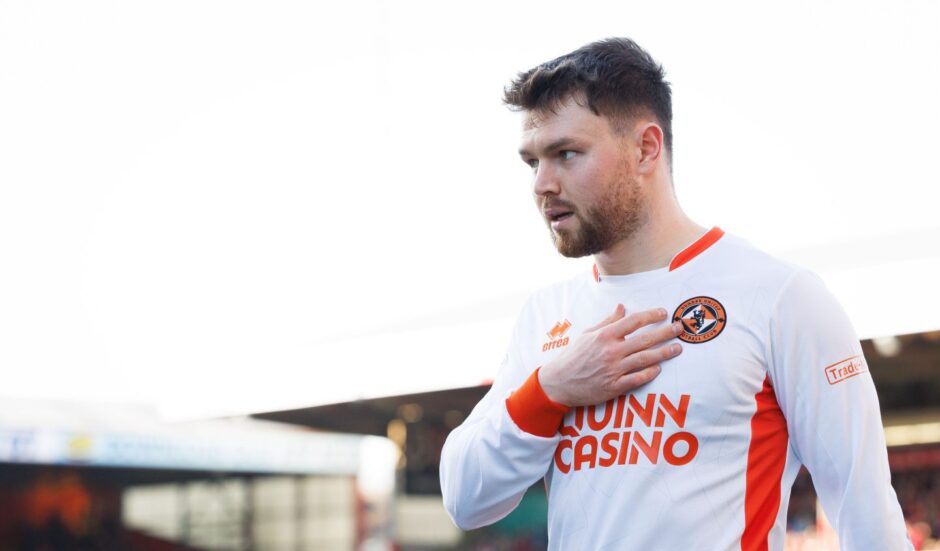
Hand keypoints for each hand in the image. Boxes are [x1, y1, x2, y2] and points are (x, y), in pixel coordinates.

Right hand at [538, 305, 681, 406]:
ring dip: (664, 353)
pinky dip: (649, 373)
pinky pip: (637, 379)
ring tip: (677, 348)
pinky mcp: (614, 386)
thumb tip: (621, 307)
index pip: (633, 321)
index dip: (651, 316)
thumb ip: (607, 321)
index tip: (663, 313)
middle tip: (680, 328)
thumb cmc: (573, 356)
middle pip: (644, 339)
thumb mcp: (587, 334)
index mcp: (604, 336)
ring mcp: (614, 369)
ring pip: (645, 359)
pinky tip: (659, 368)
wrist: (559, 382)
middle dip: (665, 332)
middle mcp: (611, 351)